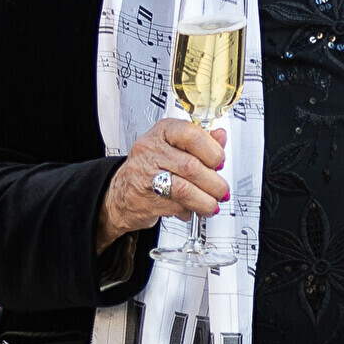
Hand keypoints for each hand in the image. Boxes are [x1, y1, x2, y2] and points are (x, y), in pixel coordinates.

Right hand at [98, 118, 230, 247]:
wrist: (121, 192)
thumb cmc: (151, 166)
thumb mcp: (175, 146)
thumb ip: (200, 141)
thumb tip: (220, 136)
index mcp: (162, 132)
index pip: (191, 135)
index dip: (212, 151)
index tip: (220, 162)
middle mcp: (151, 150)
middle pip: (191, 166)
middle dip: (213, 183)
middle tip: (221, 190)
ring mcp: (145, 175)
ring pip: (184, 189)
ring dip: (205, 200)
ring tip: (211, 204)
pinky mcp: (144, 199)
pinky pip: (175, 206)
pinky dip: (189, 211)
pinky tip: (192, 209)